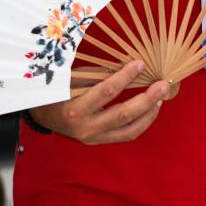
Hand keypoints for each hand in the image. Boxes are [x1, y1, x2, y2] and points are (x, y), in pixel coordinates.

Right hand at [29, 60, 170, 143]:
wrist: (41, 115)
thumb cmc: (57, 91)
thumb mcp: (72, 78)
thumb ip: (98, 75)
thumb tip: (129, 66)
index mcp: (75, 109)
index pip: (106, 91)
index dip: (125, 77)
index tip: (140, 63)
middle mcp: (85, 128)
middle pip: (123, 114)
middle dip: (147, 98)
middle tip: (163, 84)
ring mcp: (93, 138)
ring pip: (129, 129)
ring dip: (149, 113)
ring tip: (162, 97)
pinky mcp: (99, 142)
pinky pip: (126, 135)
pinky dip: (142, 123)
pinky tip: (151, 109)